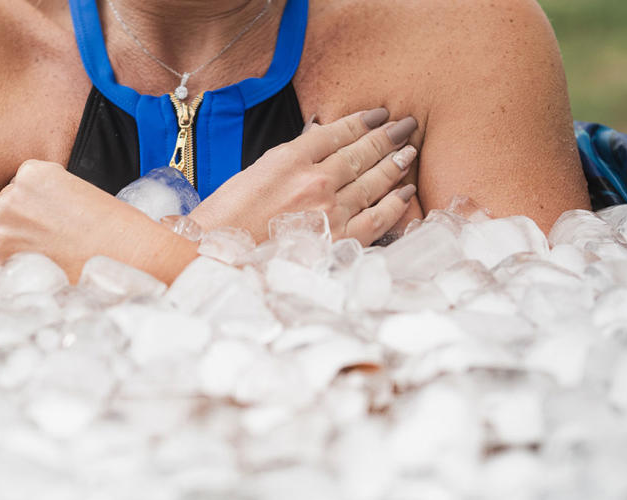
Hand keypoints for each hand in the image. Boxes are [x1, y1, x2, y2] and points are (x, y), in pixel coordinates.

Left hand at [0, 161, 193, 280]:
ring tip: (42, 247)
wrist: (125, 256)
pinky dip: (2, 255)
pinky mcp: (5, 256)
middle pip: (4, 205)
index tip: (50, 216)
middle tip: (48, 235)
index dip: (33, 203)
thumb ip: (44, 196)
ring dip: (11, 236)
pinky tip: (24, 257)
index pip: (19, 185)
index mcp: (33, 172)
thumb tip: (22, 215)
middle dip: (20, 219)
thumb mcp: (75, 192)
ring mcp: (5, 227)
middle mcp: (13, 195)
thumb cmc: (110, 225)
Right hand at [189, 108, 418, 244]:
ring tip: (409, 151)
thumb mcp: (255, 173)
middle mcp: (315, 182)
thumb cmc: (228, 218)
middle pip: (361, 152)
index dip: (362, 121)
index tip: (379, 114)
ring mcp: (330, 212)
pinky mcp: (337, 240)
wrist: (218, 257)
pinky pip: (376, 218)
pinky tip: (405, 193)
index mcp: (290, 159)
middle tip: (406, 126)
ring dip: (395, 164)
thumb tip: (317, 142)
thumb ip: (290, 159)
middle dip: (387, 137)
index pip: (337, 132)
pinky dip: (394, 204)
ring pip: (373, 180)